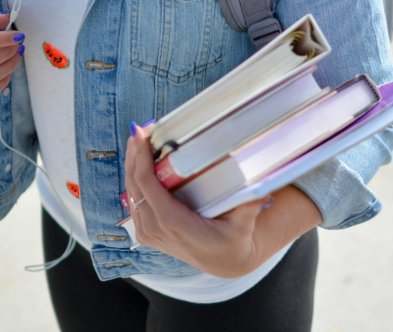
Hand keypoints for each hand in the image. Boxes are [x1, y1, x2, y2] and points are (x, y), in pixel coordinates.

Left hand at [125, 123, 271, 278]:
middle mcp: (155, 229)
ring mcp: (148, 233)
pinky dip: (134, 180)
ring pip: (130, 193)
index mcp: (173, 223)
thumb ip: (249, 207)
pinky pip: (134, 202)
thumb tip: (262, 190)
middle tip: (139, 129)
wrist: (224, 262)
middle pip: (134, 185)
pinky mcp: (147, 233)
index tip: (140, 134)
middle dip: (134, 155)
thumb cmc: (233, 241)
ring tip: (138, 140)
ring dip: (132, 165)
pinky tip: (139, 162)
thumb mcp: (243, 225)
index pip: (147, 185)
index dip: (141, 158)